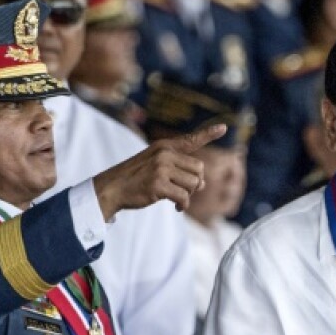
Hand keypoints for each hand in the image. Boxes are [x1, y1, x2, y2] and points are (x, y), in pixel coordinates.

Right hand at [93, 124, 226, 220]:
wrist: (111, 188)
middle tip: (183, 190)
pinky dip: (182, 205)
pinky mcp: (158, 184)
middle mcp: (164, 154)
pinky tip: (175, 206)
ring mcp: (161, 168)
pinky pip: (184, 197)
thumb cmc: (135, 179)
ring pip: (194, 183)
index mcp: (164, 147)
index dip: (209, 134)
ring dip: (189, 195)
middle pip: (199, 169)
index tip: (224, 128)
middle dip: (195, 183)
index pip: (190, 140)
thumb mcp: (155, 166)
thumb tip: (203, 183)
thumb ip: (179, 171)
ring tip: (177, 199)